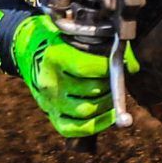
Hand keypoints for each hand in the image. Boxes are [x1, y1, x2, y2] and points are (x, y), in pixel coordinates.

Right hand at [10, 15, 115, 138]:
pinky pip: (76, 129)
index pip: (89, 68)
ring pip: (87, 111)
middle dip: (111, 86)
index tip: (121, 64)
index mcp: (54, 58)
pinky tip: (111, 115)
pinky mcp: (52, 115)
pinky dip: (98, 124)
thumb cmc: (59, 40)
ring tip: (112, 93)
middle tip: (117, 79)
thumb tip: (133, 67)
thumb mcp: (76, 33)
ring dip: (108, 104)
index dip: (110, 67)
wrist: (28, 50)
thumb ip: (104, 46)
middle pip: (92, 91)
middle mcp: (50, 82)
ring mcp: (49, 102)